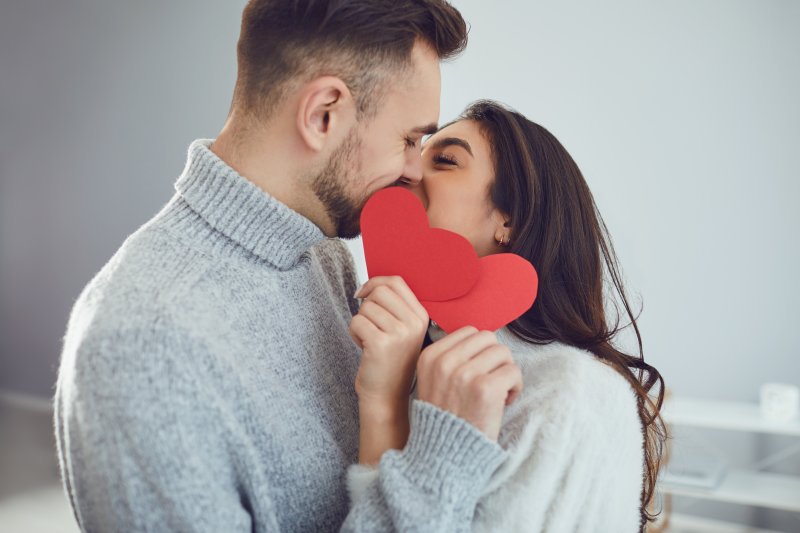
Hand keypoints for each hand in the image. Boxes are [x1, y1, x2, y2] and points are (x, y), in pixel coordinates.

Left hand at [349, 276, 428, 407]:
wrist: (387, 396)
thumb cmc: (390, 362)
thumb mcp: (402, 331)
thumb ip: (393, 307)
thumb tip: (369, 285)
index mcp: (421, 316)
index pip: (396, 282)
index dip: (375, 283)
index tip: (364, 294)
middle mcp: (414, 323)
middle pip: (379, 291)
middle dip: (366, 306)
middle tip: (370, 326)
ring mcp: (399, 333)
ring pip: (366, 307)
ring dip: (360, 322)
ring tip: (369, 340)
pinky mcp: (381, 343)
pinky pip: (356, 322)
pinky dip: (354, 333)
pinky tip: (364, 348)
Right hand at [415, 326, 522, 441]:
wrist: (445, 457)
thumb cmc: (445, 420)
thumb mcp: (433, 382)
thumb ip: (451, 358)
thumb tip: (482, 339)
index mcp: (430, 357)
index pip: (468, 332)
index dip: (479, 351)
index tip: (478, 372)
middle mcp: (444, 362)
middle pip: (487, 338)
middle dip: (495, 358)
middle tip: (492, 381)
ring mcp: (464, 374)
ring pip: (502, 352)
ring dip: (506, 372)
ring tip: (498, 393)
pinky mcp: (484, 388)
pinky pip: (513, 371)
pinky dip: (515, 386)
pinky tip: (505, 402)